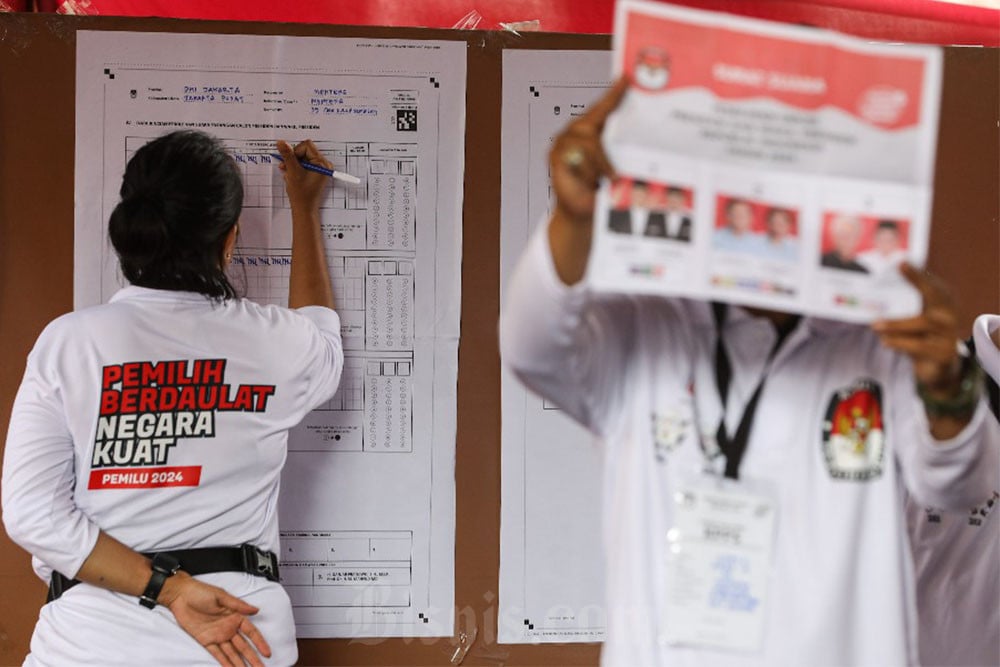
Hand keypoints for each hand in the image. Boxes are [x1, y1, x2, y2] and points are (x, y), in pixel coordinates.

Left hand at [160, 573, 271, 666]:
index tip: (266, 653)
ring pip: (231, 653)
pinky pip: (217, 654)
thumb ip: (238, 605)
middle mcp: (228, 628)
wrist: (180, 596)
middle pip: (243, 646)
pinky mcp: (205, 641)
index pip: (251, 632)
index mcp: (235, 616)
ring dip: (239, 663)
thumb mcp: (221, 596)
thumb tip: (255, 610)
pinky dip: (224, 662)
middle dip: (252, 658)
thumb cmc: (200, 592)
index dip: (259, 643)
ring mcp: (217, 636)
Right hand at [275, 139, 331, 211]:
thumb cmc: (302, 195)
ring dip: (292, 164)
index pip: (307, 145)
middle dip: (293, 159)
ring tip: (289, 174)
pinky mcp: (314, 173)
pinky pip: (303, 164)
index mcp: (322, 163)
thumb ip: (287, 155)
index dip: (295, 151)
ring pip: (302, 158)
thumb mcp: (293, 172)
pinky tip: (291, 176)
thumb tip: (282, 143)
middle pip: (304, 151)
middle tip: (286, 167)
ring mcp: (318, 169)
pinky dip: (295, 169)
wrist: (304, 209)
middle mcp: (322, 164)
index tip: (291, 161)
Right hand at [549, 78, 627, 224]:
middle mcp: (576, 131)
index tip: (626, 77)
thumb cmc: (598, 187)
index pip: (604, 107)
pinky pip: (579, 156)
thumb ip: (620, 151)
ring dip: (599, 166)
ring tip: (602, 181)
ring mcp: (563, 141)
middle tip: (612, 172)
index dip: (615, 92)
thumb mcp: (614, 165)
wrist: (580, 210)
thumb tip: (640, 142)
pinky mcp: (556, 154)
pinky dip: (587, 171)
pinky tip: (589, 181)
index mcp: (591, 130)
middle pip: (594, 124)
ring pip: (590, 143)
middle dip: (605, 152)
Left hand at [873, 263, 961, 395]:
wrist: (939, 371)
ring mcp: (949, 335)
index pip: (933, 286)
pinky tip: (885, 342)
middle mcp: (949, 317)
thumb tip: (874, 291)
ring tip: (875, 325)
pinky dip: (900, 343)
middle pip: (935, 296)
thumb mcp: (913, 323)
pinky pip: (918, 346)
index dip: (919, 274)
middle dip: (918, 280)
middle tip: (899, 268)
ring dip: (896, 324)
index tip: (902, 262)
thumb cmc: (921, 340)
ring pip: (922, 323)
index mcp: (943, 306)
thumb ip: (903, 307)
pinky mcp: (944, 354)